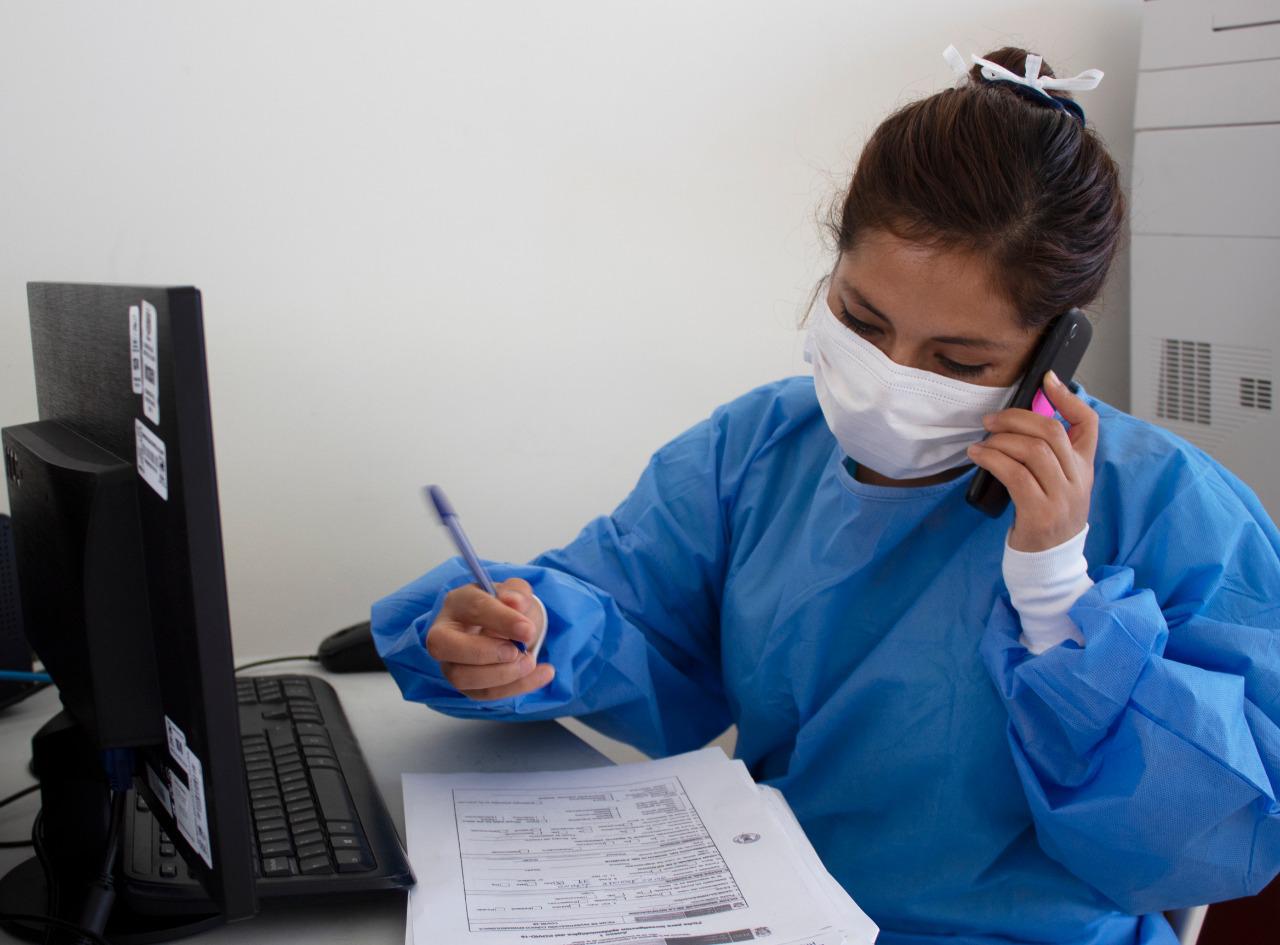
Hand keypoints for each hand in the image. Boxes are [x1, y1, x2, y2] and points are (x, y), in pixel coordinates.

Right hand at [425, 577, 553, 699]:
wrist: (510, 628)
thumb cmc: (507, 607)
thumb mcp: (516, 593)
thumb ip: (517, 592)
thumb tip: (515, 602)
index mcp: (458, 602)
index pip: (472, 608)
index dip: (500, 619)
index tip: (528, 630)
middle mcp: (444, 633)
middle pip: (442, 645)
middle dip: (482, 652)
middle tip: (516, 652)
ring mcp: (450, 662)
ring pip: (461, 676)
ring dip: (501, 674)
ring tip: (530, 662)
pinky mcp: (466, 685)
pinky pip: (485, 693)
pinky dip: (516, 687)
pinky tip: (542, 674)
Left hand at [966, 371, 1097, 551]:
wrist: (1048, 564)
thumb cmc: (1044, 518)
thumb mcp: (1055, 485)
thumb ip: (1046, 457)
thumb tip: (1017, 422)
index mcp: (1084, 469)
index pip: (1089, 425)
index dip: (1069, 398)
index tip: (1047, 379)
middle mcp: (1078, 480)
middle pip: (1053, 432)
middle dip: (1017, 418)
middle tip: (991, 420)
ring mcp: (1062, 498)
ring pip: (1034, 451)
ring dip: (1001, 440)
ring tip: (981, 442)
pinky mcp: (1040, 513)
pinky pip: (1016, 475)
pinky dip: (992, 459)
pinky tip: (977, 456)